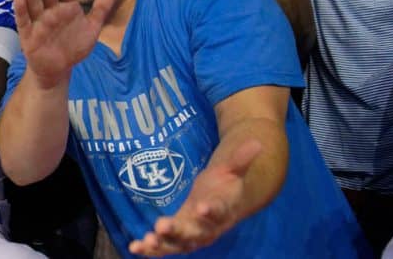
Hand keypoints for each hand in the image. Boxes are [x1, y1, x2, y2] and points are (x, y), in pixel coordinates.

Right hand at [14, 0, 115, 88]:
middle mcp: (50, 10)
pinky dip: (20, 11)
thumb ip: (101, 8)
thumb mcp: (91, 28)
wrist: (58, 69)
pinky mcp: (28, 35)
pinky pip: (23, 21)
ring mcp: (38, 21)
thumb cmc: (73, 46)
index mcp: (66, 6)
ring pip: (33, 2)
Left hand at [129, 140, 261, 255]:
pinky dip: (151, 249)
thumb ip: (240, 159)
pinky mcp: (177, 239)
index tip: (202, 207)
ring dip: (162, 244)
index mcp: (223, 211)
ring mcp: (192, 236)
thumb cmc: (225, 185)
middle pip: (195, 233)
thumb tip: (257, 143)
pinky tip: (135, 247)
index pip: (219, 211)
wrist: (222, 204)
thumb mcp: (232, 170)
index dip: (211, 210)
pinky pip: (165, 247)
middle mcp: (208, 228)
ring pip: (178, 244)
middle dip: (179, 231)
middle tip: (163, 226)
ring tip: (147, 241)